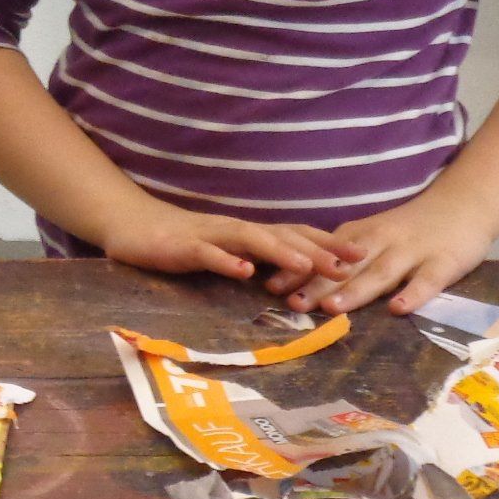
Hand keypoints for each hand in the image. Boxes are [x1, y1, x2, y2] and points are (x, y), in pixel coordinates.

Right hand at [97, 198, 362, 288]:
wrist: (134, 225)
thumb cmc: (184, 243)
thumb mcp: (229, 251)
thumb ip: (259, 258)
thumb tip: (301, 273)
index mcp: (249, 233)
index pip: (295, 235)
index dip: (328, 243)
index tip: (363, 255)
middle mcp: (236, 230)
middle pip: (281, 236)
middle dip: (317, 249)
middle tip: (351, 264)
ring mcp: (210, 236)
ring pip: (250, 240)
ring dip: (280, 252)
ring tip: (306, 266)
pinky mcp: (184, 247)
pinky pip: (207, 254)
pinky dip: (226, 262)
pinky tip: (243, 272)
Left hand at [283, 196, 490, 315]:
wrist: (462, 205)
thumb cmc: (409, 227)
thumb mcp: (372, 235)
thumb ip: (344, 256)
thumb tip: (301, 277)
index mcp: (361, 235)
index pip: (324, 253)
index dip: (298, 269)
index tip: (271, 286)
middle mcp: (382, 241)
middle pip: (346, 265)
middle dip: (318, 284)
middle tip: (292, 303)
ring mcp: (413, 251)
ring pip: (381, 272)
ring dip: (355, 289)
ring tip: (332, 308)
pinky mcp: (443, 263)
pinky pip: (427, 281)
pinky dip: (413, 295)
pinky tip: (397, 309)